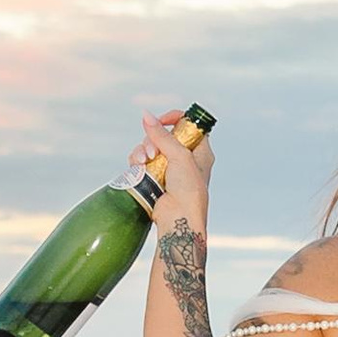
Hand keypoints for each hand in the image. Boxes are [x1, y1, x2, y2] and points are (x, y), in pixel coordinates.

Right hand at [132, 108, 210, 234]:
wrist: (179, 220)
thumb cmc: (189, 191)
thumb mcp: (179, 157)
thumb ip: (162, 135)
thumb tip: (146, 116)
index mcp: (200, 152)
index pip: (188, 125)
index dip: (174, 119)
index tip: (161, 121)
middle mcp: (185, 159)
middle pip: (164, 135)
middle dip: (153, 139)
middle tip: (152, 151)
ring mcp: (168, 169)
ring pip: (150, 148)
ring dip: (142, 151)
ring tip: (143, 162)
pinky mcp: (154, 179)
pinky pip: (141, 162)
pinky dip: (137, 162)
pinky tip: (137, 168)